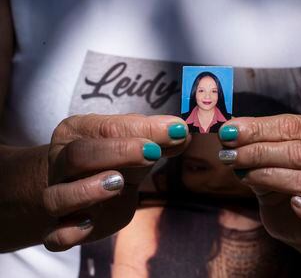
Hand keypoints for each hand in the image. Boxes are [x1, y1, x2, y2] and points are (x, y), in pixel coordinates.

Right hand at [43, 114, 188, 250]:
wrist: (81, 190)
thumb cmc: (111, 160)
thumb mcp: (132, 144)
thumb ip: (156, 137)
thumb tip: (181, 131)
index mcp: (76, 134)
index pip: (105, 127)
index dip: (140, 130)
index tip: (174, 130)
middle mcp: (60, 164)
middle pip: (78, 155)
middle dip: (117, 152)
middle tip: (153, 152)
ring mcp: (57, 197)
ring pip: (59, 196)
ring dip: (88, 190)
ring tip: (118, 183)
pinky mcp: (62, 229)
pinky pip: (57, 235)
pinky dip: (71, 232)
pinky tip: (89, 223)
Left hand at [217, 114, 300, 244]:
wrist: (296, 213)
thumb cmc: (281, 174)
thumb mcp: (267, 153)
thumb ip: (253, 141)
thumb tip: (228, 131)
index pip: (291, 126)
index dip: (258, 129)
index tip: (228, 133)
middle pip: (299, 153)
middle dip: (258, 153)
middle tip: (229, 156)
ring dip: (270, 177)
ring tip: (242, 175)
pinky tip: (295, 204)